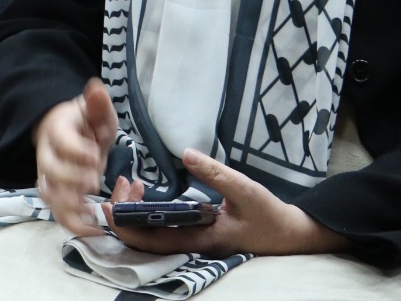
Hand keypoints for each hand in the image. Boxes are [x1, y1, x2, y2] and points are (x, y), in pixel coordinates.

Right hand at [33, 79, 117, 236]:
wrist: (67, 134)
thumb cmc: (85, 123)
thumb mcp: (96, 111)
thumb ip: (98, 104)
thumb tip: (95, 87)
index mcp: (57, 130)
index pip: (61, 140)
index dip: (76, 150)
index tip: (95, 155)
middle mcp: (48, 154)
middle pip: (51, 170)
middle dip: (72, 178)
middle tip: (94, 181)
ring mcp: (50, 176)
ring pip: (50, 195)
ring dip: (69, 207)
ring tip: (90, 216)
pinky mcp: (57, 194)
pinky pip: (58, 211)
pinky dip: (72, 224)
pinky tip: (93, 229)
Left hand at [106, 149, 350, 256]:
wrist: (291, 235)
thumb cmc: (270, 216)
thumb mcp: (247, 191)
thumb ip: (217, 174)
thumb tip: (187, 154)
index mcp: (201, 240)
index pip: (153, 241)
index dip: (126, 228)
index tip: (110, 207)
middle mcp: (192, 245)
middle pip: (146, 239)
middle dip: (125, 215)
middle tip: (121, 185)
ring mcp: (193, 241)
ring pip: (153, 234)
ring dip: (136, 212)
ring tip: (131, 184)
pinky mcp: (196, 234)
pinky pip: (163, 228)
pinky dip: (149, 212)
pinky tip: (146, 194)